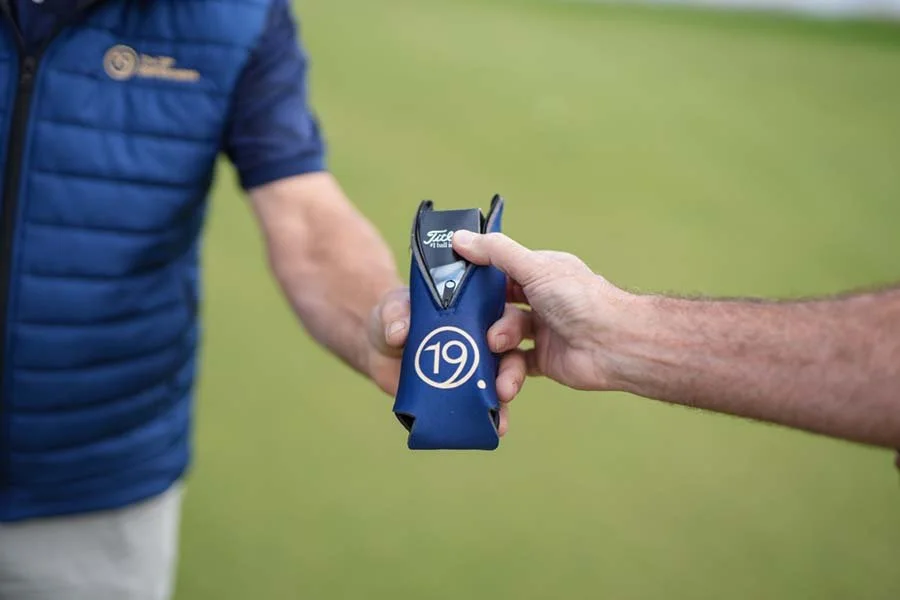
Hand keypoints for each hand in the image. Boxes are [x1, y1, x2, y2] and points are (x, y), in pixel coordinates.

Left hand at [365, 287, 526, 434]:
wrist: (380, 350)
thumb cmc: (395, 319)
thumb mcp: (393, 309)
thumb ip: (396, 315)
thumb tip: (399, 333)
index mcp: (476, 310)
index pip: (503, 313)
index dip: (507, 326)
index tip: (494, 340)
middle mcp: (485, 338)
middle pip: (512, 350)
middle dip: (512, 369)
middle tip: (504, 386)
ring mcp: (479, 367)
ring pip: (506, 379)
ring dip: (508, 394)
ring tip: (501, 411)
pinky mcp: (469, 393)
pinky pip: (487, 406)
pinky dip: (495, 417)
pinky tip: (498, 428)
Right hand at [452, 230, 631, 390]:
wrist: (615, 345)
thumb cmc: (582, 300)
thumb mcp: (535, 268)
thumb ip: (496, 253)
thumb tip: (460, 239)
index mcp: (540, 273)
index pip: (500, 274)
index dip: (477, 282)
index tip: (452, 291)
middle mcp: (540, 301)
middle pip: (497, 309)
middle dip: (485, 321)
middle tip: (480, 328)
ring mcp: (542, 331)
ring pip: (504, 340)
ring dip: (496, 349)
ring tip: (498, 351)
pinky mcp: (543, 361)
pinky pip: (515, 366)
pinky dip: (507, 373)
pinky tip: (505, 381)